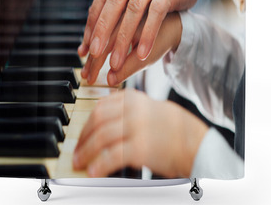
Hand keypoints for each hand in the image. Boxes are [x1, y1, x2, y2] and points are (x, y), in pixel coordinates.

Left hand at [73, 89, 207, 177]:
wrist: (193, 140)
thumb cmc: (171, 126)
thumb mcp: (147, 108)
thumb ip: (126, 109)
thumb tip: (102, 122)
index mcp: (133, 98)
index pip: (100, 106)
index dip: (87, 122)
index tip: (82, 134)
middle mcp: (132, 109)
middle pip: (97, 120)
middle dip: (83, 137)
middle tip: (77, 150)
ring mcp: (136, 127)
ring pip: (101, 138)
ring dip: (86, 152)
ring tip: (80, 162)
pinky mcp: (139, 147)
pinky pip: (112, 156)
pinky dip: (99, 165)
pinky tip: (93, 171)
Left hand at [78, 0, 243, 71]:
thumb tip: (102, 10)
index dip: (93, 19)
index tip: (86, 42)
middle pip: (114, 0)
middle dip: (102, 29)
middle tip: (94, 53)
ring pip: (134, 8)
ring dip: (122, 36)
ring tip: (116, 61)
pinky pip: (157, 12)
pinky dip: (148, 33)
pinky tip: (141, 52)